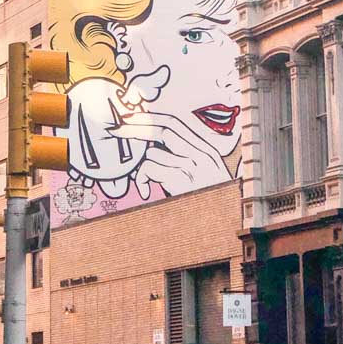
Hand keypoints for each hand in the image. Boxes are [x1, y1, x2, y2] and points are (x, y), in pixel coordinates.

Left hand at [108, 111, 231, 196]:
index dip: (150, 117)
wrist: (226, 226)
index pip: (175, 122)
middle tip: (116, 130)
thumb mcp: (204, 178)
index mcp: (207, 151)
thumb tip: (154, 146)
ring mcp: (193, 168)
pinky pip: (150, 169)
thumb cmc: (209, 205)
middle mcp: (201, 155)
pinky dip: (142, 180)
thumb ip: (186, 160)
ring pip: (153, 153)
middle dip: (136, 127)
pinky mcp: (181, 181)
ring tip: (146, 183)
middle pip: (163, 129)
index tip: (131, 117)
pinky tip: (146, 192)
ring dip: (142, 168)